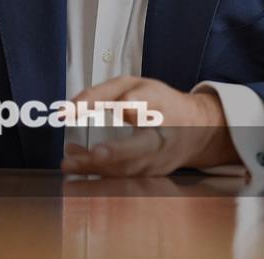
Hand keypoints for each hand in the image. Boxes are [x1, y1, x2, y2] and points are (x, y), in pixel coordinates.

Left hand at [60, 75, 239, 176]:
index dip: (136, 104)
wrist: (197, 130)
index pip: (149, 103)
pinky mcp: (152, 175)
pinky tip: (77, 166)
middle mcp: (163, 134)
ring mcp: (159, 159)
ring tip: (69, 161)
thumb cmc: (158, 103)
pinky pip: (124, 178)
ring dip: (97, 167)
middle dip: (119, 151)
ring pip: (128, 168)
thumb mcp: (132, 86)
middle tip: (97, 152)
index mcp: (161, 104)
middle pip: (142, 146)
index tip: (124, 104)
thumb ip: (99, 95)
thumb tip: (67, 109)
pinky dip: (99, 174)